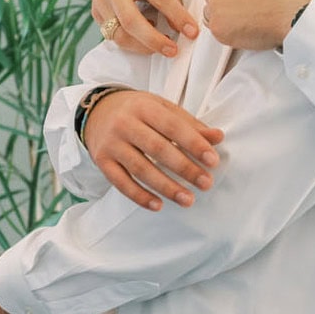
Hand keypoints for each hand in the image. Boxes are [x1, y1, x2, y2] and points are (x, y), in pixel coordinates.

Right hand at [81, 89, 222, 211]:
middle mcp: (125, 124)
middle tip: (206, 183)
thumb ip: (189, 125)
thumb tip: (217, 137)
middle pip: (157, 149)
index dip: (194, 144)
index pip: (172, 126)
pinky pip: (121, 183)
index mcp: (144, 107)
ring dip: (166, 187)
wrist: (97, 111)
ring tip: (188, 200)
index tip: (213, 161)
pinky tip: (158, 205)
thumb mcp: (162, 109)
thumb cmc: (138, 111)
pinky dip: (140, 196)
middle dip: (184, 168)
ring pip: (140, 169)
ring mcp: (111, 144)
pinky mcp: (102, 161)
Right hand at [91, 0, 195, 57]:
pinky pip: (111, 35)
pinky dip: (130, 40)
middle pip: (131, 22)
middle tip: (173, 50)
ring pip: (118, 35)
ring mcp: (101, 1)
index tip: (192, 32)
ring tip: (160, 42)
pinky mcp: (96, 11)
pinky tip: (144, 33)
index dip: (178, 17)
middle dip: (154, 41)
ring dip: (141, 46)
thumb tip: (180, 26)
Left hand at [204, 0, 314, 50]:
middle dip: (227, 5)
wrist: (297, 10)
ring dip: (225, 20)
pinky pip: (218, 32)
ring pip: (212, 14)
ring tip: (249, 25)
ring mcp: (217, 3)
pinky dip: (230, 35)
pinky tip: (248, 33)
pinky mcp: (218, 25)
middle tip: (246, 15)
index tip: (245, 0)